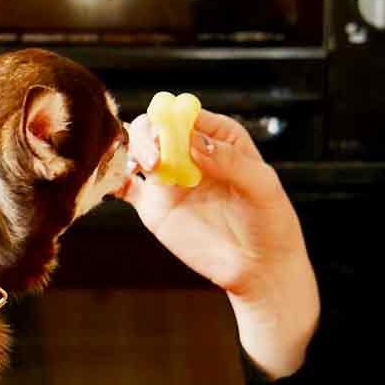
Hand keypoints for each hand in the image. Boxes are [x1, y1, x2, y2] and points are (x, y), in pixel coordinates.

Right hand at [120, 109, 317, 376]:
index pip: (188, 115)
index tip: (172, 136)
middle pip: (156, 127)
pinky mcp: (154, 207)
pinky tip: (114, 181)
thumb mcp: (262, 187)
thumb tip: (193, 141)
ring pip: (138, 149)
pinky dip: (113, 178)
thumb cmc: (270, 222)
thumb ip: (229, 160)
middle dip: (148, 133)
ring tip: (146, 167)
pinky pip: (125, 186)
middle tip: (155, 158)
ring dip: (133, 149)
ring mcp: (170, 178)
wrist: (259, 269)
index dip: (174, 118)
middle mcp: (190, 152)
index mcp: (219, 137)